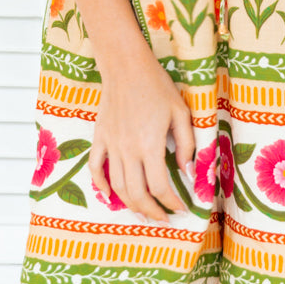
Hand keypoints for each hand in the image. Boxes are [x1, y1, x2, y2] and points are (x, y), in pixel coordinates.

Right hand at [88, 55, 196, 222]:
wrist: (126, 66)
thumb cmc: (157, 85)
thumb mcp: (180, 112)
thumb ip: (187, 144)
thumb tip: (189, 172)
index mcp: (150, 145)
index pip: (160, 187)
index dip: (172, 203)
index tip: (183, 208)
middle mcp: (128, 150)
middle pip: (136, 194)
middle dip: (152, 212)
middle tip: (164, 218)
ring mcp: (111, 145)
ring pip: (117, 186)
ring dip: (131, 204)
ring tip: (145, 210)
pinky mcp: (100, 137)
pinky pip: (95, 167)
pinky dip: (101, 185)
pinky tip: (110, 194)